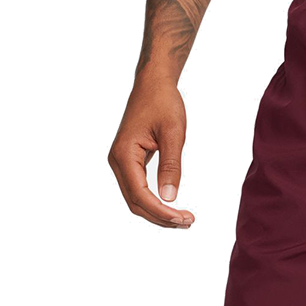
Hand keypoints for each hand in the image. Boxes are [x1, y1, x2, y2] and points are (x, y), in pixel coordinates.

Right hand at [107, 76, 194, 227]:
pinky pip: (139, 189)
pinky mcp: (129, 161)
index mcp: (124, 154)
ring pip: (136, 199)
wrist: (153, 84)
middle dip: (161, 216)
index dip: (162, 211)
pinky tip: (171, 206)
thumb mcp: (173, 134)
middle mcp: (117, 160)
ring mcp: (121, 162)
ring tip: (183, 218)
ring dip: (158, 212)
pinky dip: (154, 201)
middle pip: (136, 202)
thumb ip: (171, 166)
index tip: (184, 218)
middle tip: (188, 221)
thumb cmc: (163, 103)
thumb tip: (169, 197)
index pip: (140, 194)